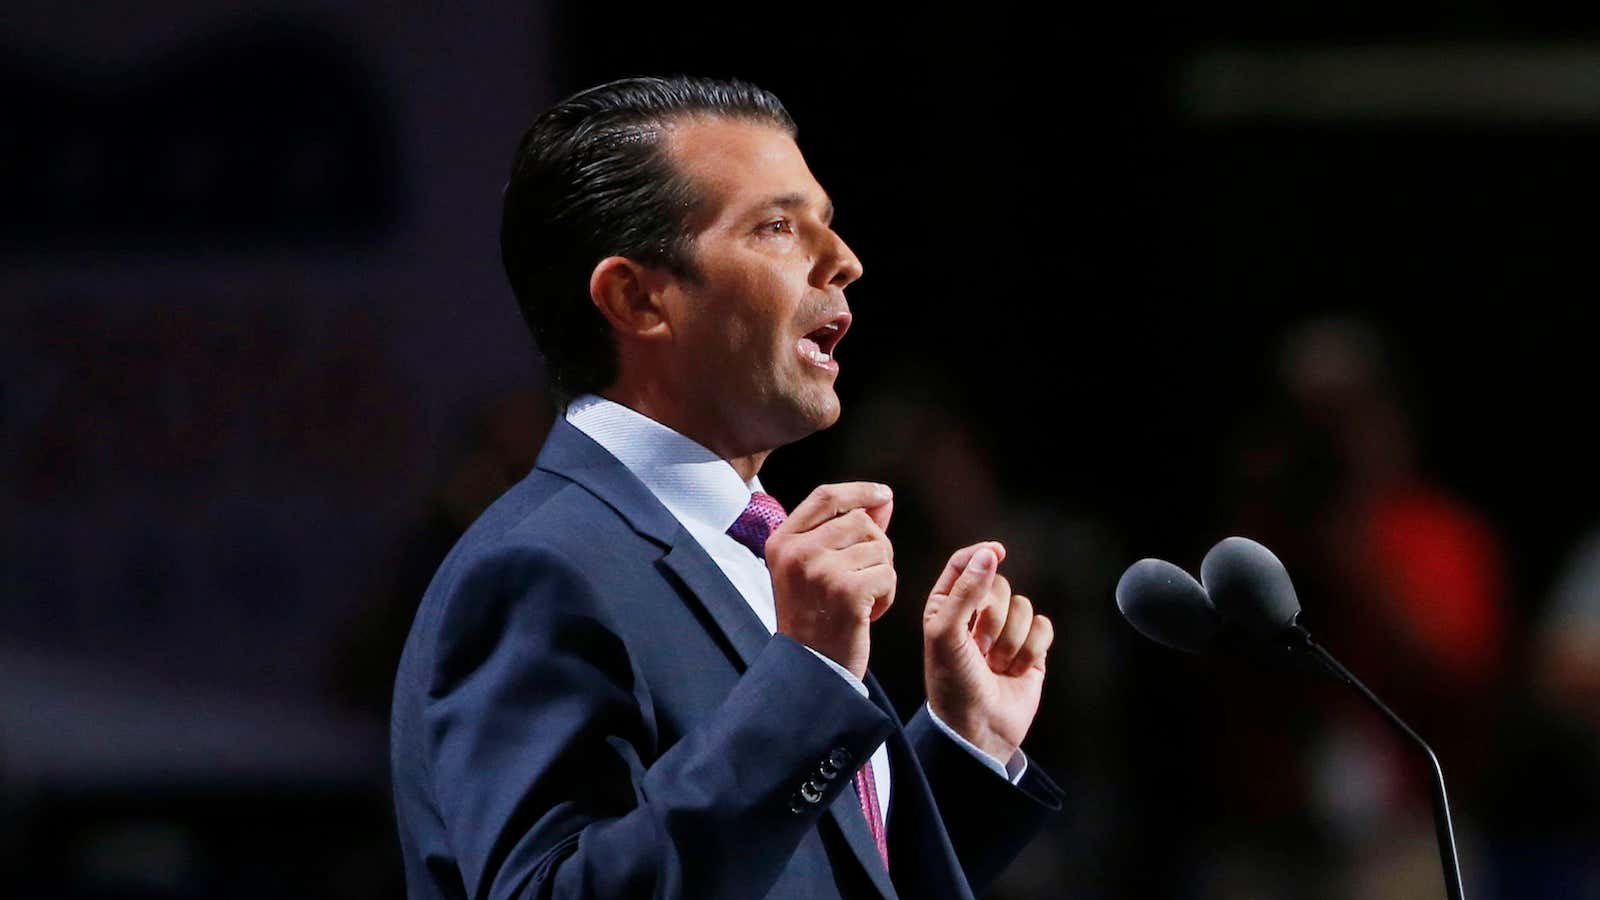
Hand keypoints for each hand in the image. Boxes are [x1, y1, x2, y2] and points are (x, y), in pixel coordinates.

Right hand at [767, 482, 896, 678]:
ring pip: (880, 548)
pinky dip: (887, 596)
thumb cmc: (814, 618)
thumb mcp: (814, 568)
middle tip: (863, 578)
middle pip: (861, 521)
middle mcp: (797, 551)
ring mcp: (821, 570)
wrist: (809, 669)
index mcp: (782, 541)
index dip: (859, 491)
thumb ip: (845, 529)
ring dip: (882, 574)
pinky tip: (867, 614)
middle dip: (876, 547)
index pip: (825, 496)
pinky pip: (888, 574)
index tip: (883, 495)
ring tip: (861, 599)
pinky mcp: (847, 591)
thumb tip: (883, 500)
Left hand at [923, 542, 1052, 763]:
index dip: (980, 555)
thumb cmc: (952, 682)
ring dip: (1011, 640)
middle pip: (999, 584)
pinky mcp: (1031, 650)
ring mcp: (1006, 633)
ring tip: (994, 665)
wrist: (978, 730)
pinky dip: (1032, 650)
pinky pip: (1043, 627)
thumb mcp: (946, 633)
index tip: (996, 552)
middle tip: (979, 647)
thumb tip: (989, 554)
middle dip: (994, 617)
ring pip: (1023, 607)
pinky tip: (1015, 671)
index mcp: (947, 606)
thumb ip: (966, 591)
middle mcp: (976, 615)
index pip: (964, 564)